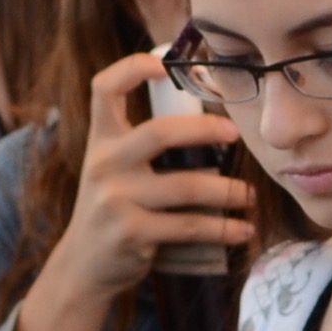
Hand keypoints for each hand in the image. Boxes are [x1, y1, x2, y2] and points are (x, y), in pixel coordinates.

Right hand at [7, 54, 255, 330]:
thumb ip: (141, 142)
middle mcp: (104, 164)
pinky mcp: (133, 234)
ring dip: (228, 191)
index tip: (168, 65)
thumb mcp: (112, 168)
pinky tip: (242, 229)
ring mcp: (116, 200)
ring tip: (248, 195)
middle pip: (160, 132)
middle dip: (206, 130)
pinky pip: (190, 226)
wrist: (83, 265)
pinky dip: (223, 228)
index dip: (133, 68)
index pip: (105, 88)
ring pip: (187, 187)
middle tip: (236, 134)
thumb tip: (208, 118)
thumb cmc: (113, 207)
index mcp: (100, 140)